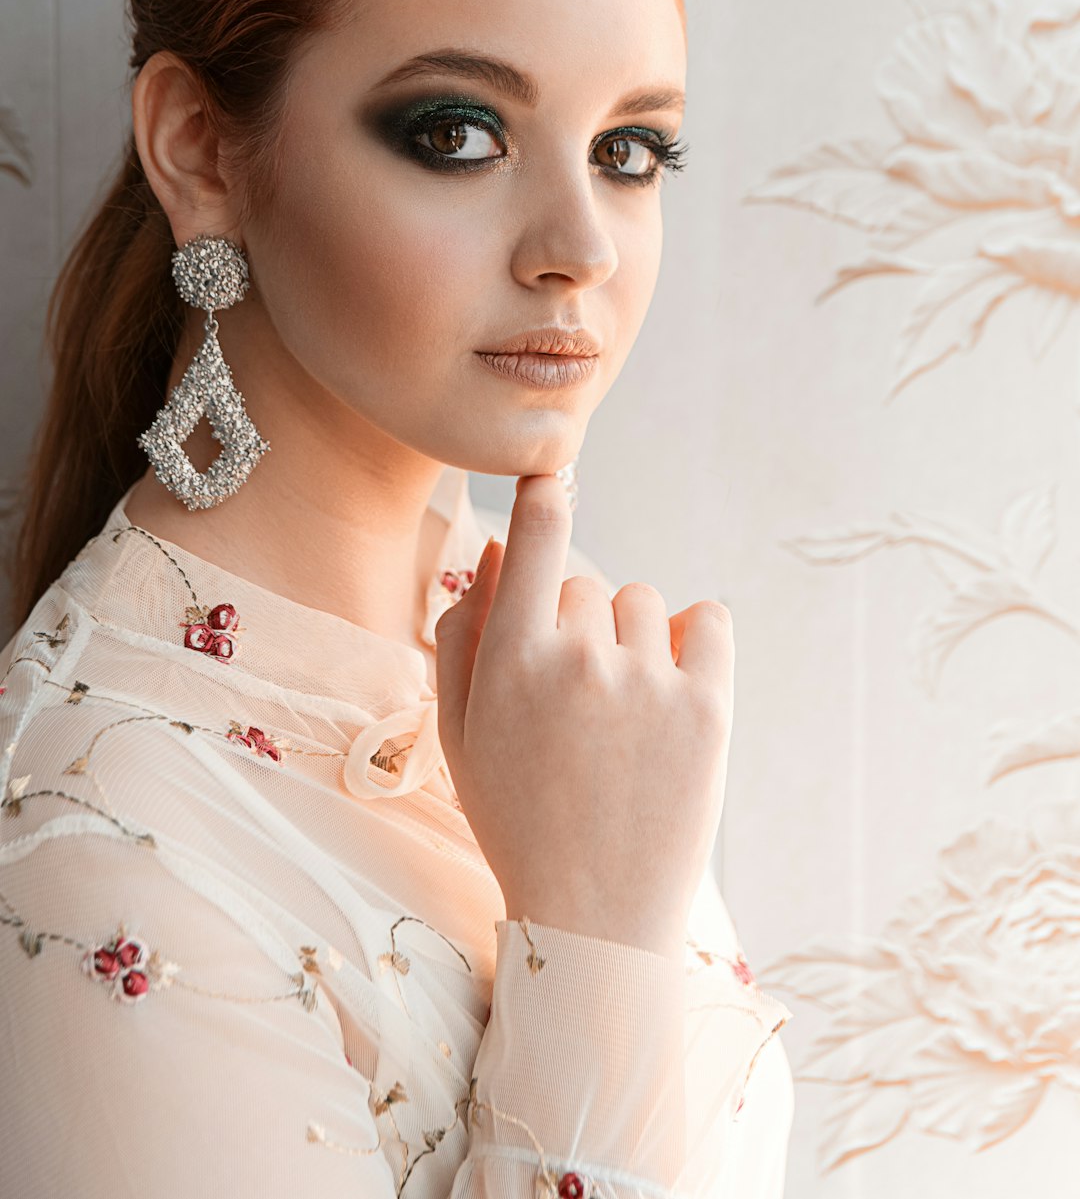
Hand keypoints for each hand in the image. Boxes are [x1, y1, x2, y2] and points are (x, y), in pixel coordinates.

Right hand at [434, 472, 735, 958]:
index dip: (544, 495)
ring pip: (643, 604)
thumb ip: (462, 632)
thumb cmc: (517, 818)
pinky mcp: (711, 708)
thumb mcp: (460, 732)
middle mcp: (579, 660)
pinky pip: (710, 621)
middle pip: (585, 584)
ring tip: (622, 715)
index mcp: (510, 661)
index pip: (533, 538)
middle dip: (576, 626)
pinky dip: (695, 641)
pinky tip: (673, 689)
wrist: (595, 918)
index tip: (553, 473)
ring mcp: (650, 682)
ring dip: (632, 640)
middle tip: (573, 702)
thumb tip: (490, 548)